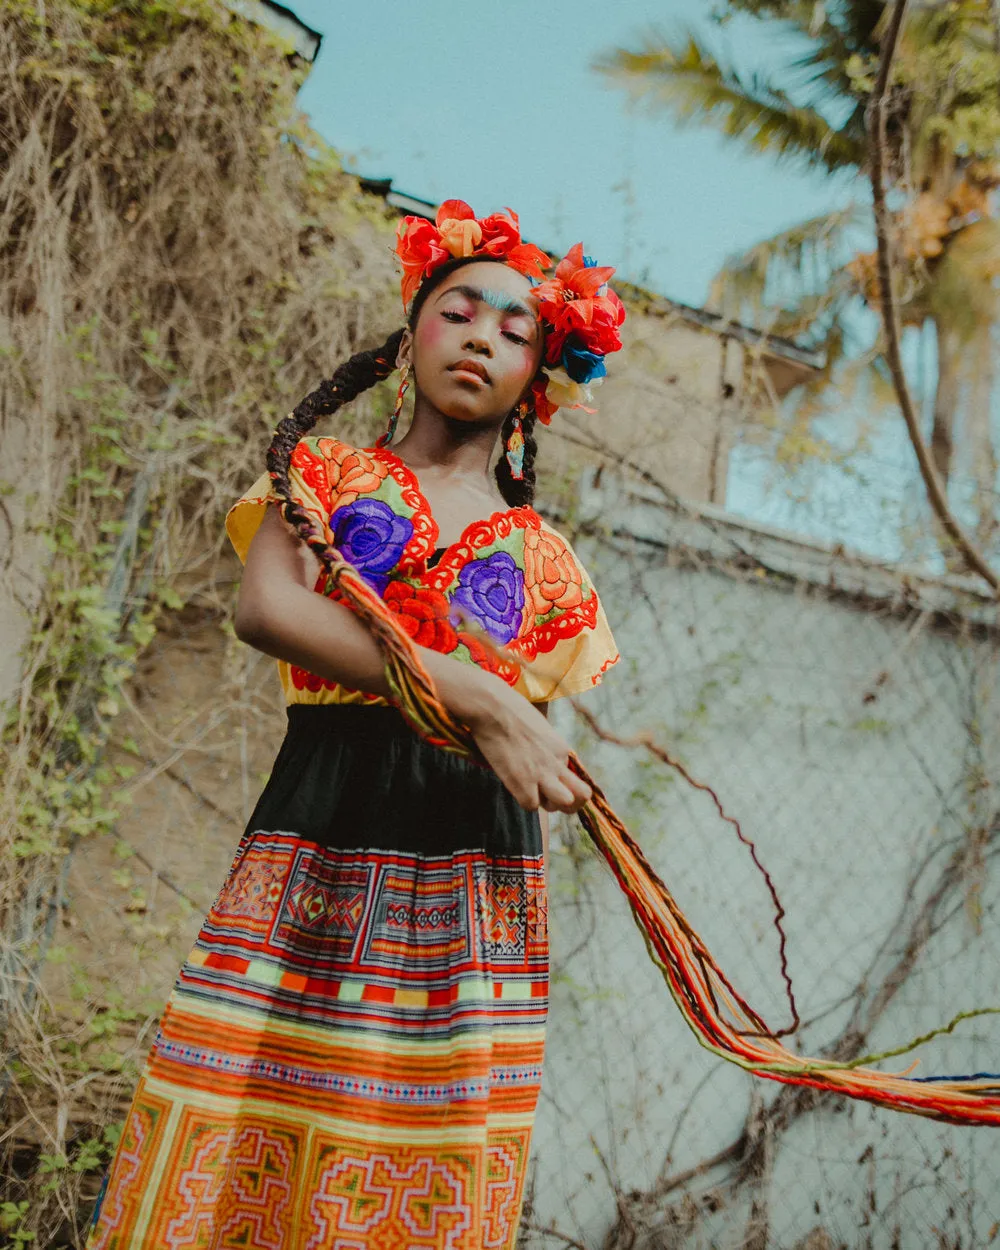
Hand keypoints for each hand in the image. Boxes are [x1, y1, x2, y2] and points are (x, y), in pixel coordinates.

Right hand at [465, 679, 592, 814]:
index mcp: (561, 749)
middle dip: (567, 803)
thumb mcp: (537, 729)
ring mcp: (542, 773)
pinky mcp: (523, 782)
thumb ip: (544, 748)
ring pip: (564, 803)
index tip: (551, 783)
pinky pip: (532, 805)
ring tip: (532, 793)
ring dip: (548, 804)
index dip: (564, 786)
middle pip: (581, 796)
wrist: (493, 709)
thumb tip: (537, 759)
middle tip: (549, 797)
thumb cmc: (509, 711)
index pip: (576, 778)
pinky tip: (514, 786)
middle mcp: (557, 762)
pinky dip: (523, 800)